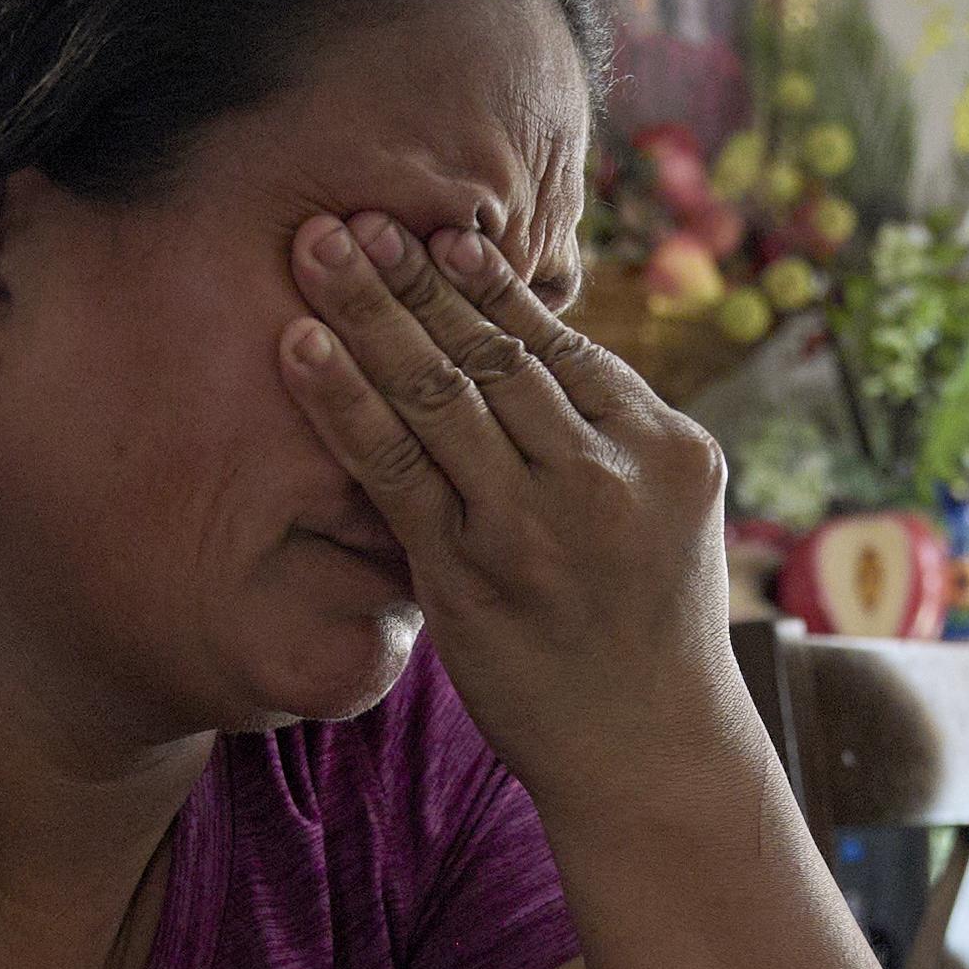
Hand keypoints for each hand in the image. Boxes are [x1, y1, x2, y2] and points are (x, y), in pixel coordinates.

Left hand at [279, 213, 741, 795]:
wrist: (648, 755)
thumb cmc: (649, 637)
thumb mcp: (668, 524)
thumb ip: (612, 445)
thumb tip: (541, 362)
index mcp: (668, 449)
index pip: (567, 349)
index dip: (494, 289)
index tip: (445, 237)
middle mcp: (608, 474)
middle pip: (499, 353)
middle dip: (420, 276)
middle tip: (358, 213)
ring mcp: (538, 521)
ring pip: (442, 391)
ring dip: (371, 309)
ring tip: (317, 247)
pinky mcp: (472, 571)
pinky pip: (393, 465)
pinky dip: (343, 398)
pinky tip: (300, 345)